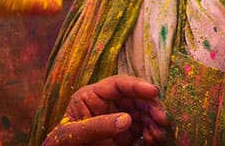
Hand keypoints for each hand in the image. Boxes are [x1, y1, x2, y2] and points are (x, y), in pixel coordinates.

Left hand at [42, 76, 169, 145]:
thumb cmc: (61, 144)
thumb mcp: (73, 134)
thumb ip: (97, 125)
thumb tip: (126, 119)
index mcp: (92, 96)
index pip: (118, 84)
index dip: (137, 85)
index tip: (153, 91)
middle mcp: (109, 104)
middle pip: (136, 97)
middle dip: (151, 106)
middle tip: (163, 118)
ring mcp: (118, 119)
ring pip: (143, 113)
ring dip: (155, 120)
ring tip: (160, 133)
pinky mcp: (125, 135)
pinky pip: (144, 129)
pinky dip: (152, 132)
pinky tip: (155, 138)